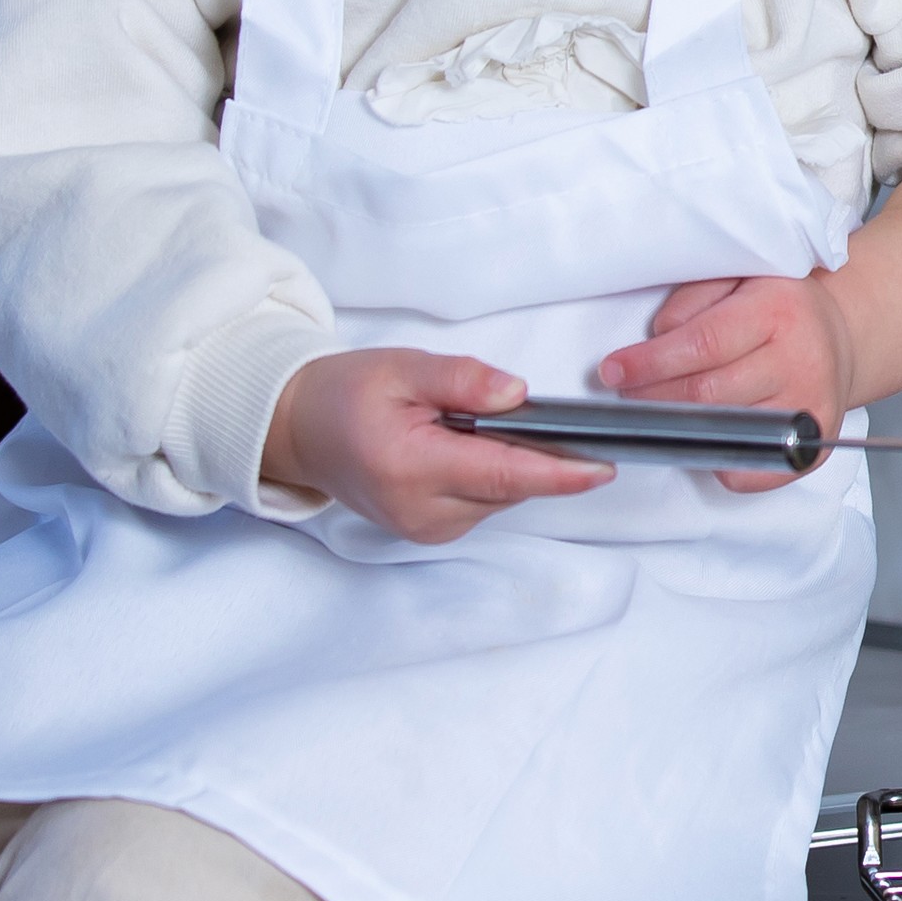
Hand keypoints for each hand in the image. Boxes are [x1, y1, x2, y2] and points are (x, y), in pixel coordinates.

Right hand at [260, 347, 608, 544]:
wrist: (299, 430)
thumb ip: (462, 380)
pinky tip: (464, 447)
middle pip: (509, 486)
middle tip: (517, 409)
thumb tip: (516, 394)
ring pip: (501, 496)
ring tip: (467, 424)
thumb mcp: (401, 368)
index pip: (503, 474)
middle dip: (533, 450)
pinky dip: (489, 474)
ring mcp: (425, 529)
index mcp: (410, 468)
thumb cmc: (344, 395)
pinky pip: (484, 502)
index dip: (559, 473)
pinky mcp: (429, 532)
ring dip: (506, 461)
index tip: (602, 468)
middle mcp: (420, 511)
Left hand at [595, 274, 856, 491]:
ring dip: (679, 426)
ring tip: (658, 410)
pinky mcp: (812, 448)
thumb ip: (692, 299)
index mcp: (779, 310)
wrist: (839, 338)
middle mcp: (801, 360)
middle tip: (625, 392)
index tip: (613, 370)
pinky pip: (749, 470)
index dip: (651, 362)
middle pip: (707, 393)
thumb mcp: (738, 278)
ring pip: (724, 431)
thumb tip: (658, 338)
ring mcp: (809, 408)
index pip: (703, 344)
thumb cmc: (780, 308)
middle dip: (653, 396)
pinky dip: (717, 459)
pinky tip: (705, 435)